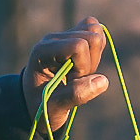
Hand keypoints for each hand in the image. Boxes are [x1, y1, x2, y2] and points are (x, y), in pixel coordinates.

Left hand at [21, 16, 108, 136]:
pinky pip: (97, 32)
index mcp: (43, 51)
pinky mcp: (74, 36)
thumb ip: (75, 94)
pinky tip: (83, 65)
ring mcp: (64, 35)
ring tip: (78, 73)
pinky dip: (96, 51)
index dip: (82, 67)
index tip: (69, 82)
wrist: (36, 101)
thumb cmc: (41, 106)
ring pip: (96, 31)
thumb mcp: (53, 108)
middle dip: (90, 63)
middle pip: (92, 36)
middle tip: (74, 79)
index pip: (79, 46)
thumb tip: (103, 81)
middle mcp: (53, 38)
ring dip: (94, 57)